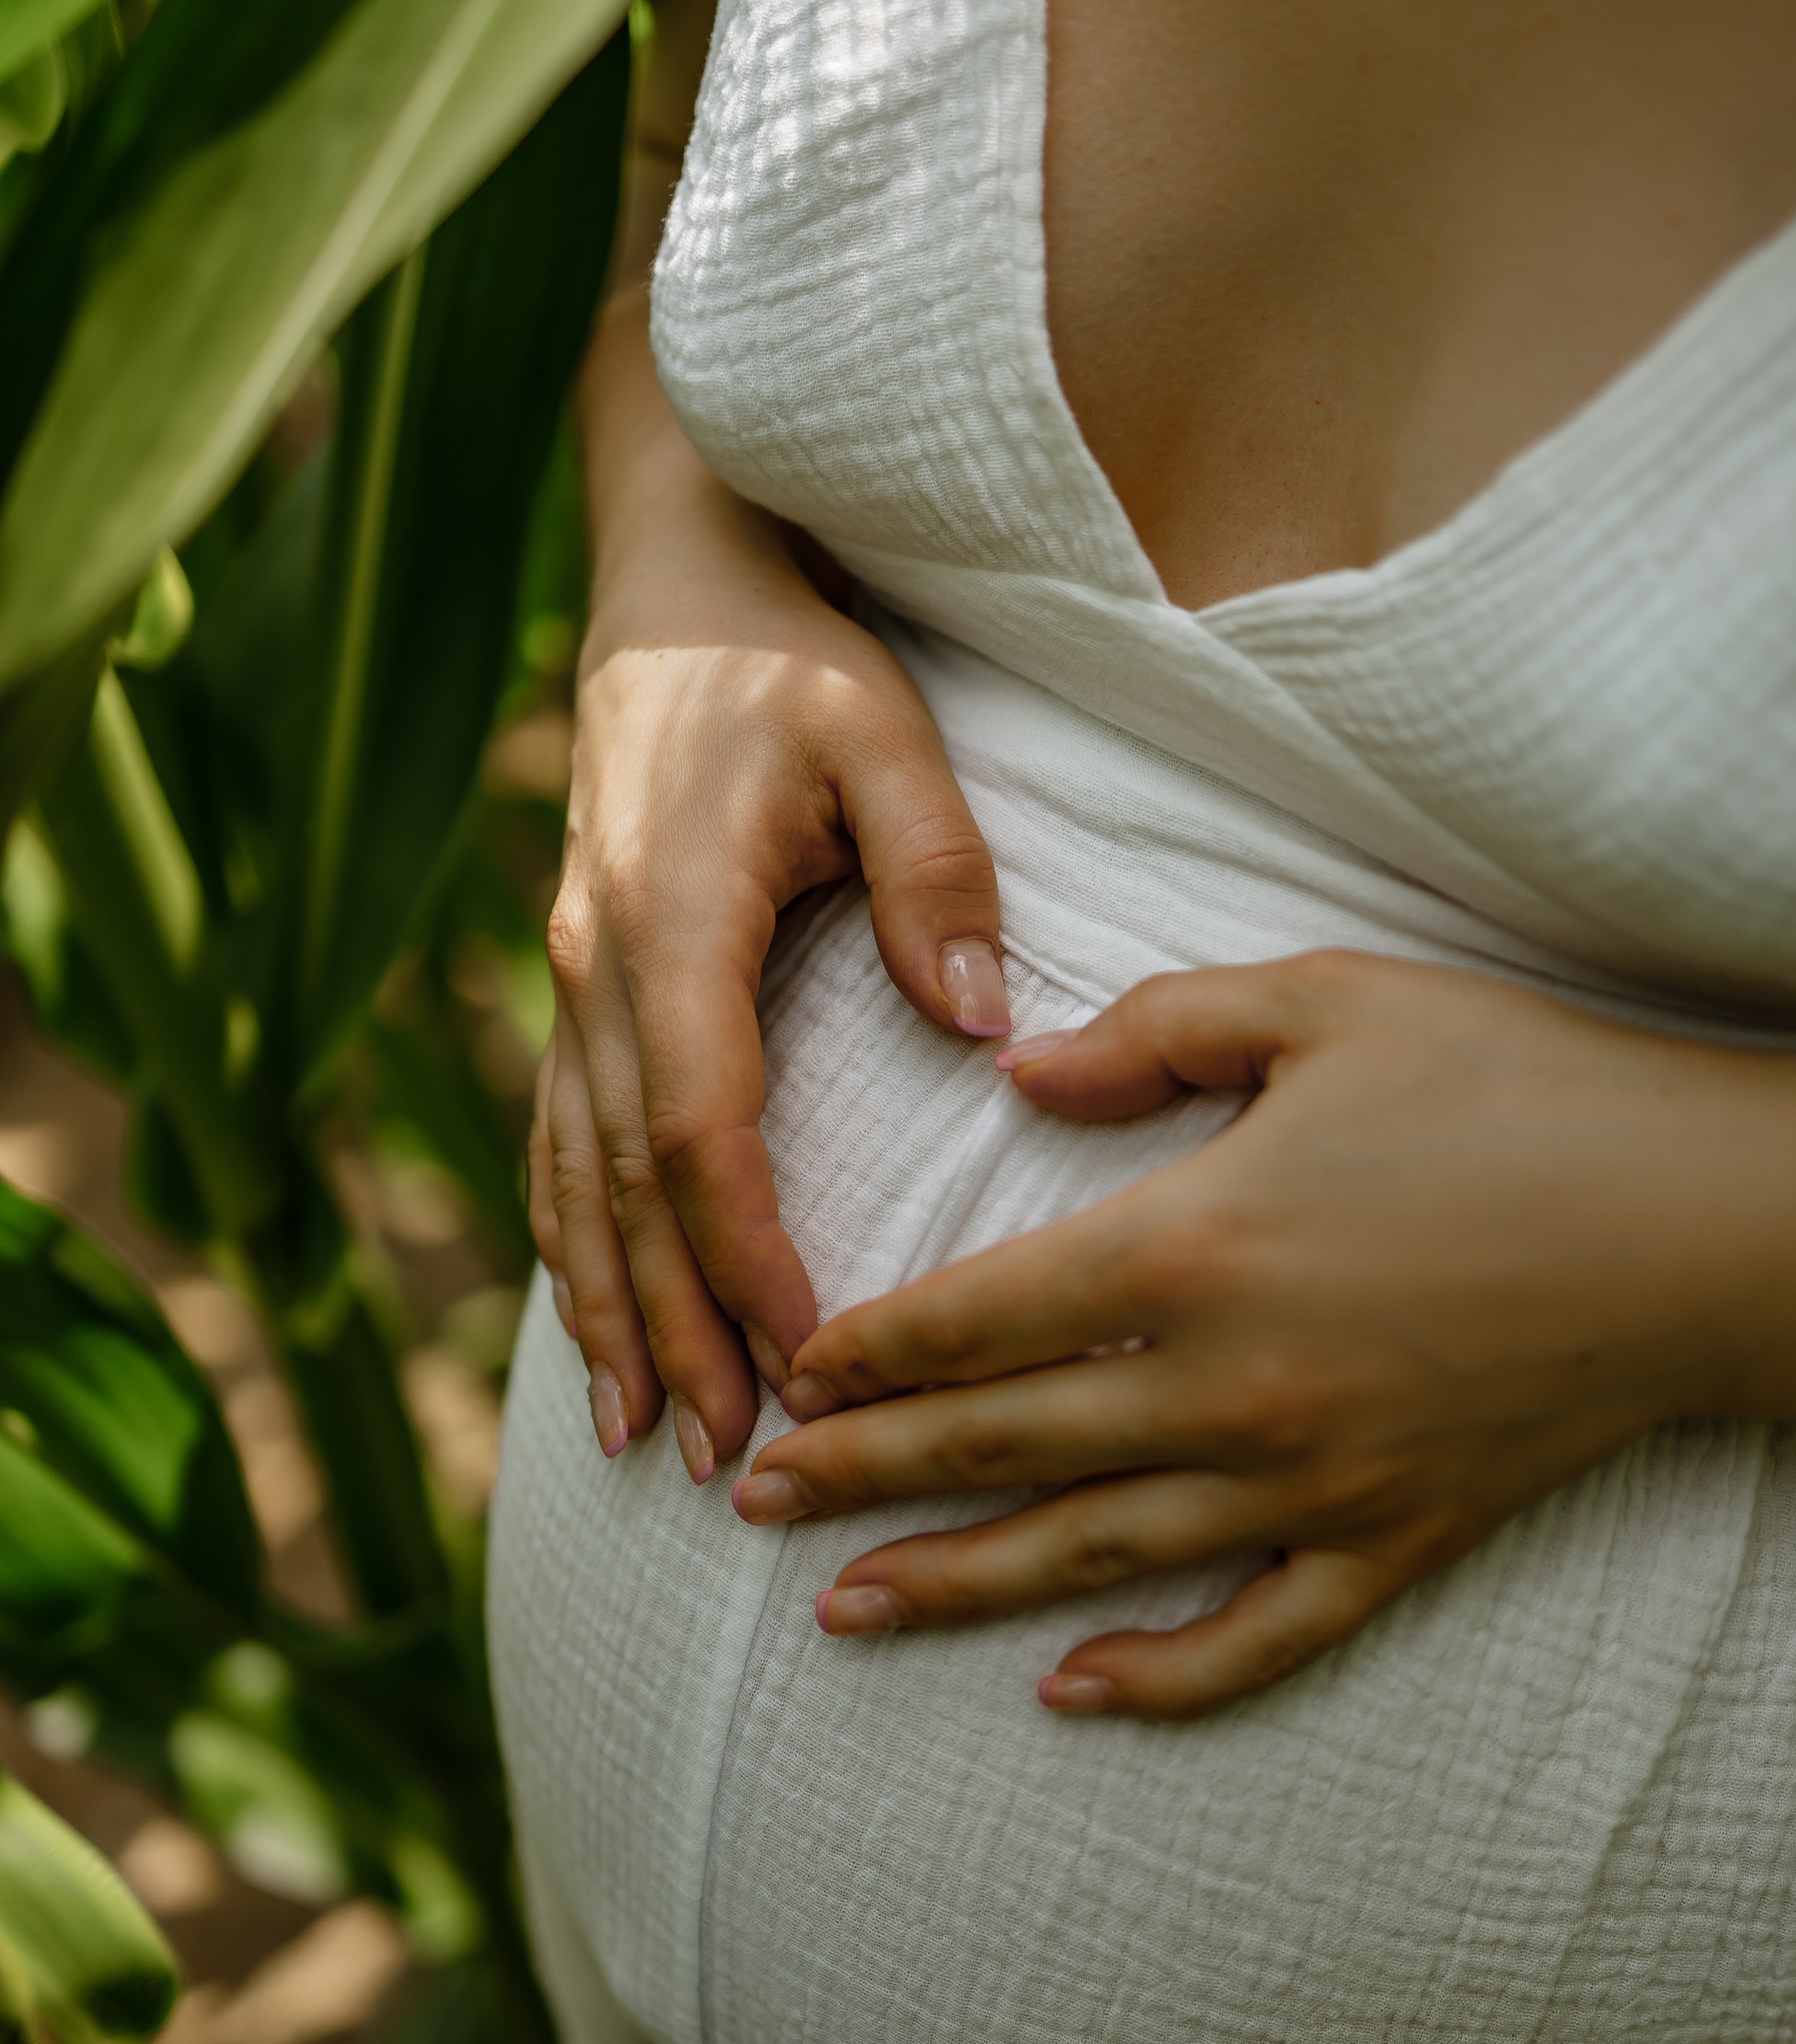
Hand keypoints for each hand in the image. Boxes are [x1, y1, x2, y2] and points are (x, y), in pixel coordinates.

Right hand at [531, 349, 1008, 1471]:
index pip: (699, 1123)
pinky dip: (577, 1245)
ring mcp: (570, 979)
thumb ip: (938, 872)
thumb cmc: (793, 658)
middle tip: (731, 1458)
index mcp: (674, 916)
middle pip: (625, 1185)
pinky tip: (601, 1328)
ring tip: (646, 1438)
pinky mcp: (578, 986)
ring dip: (612, 1311)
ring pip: (575, 1179)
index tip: (805, 1353)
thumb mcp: (886, 732)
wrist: (671, 585)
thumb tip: (986, 1028)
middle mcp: (597, 964)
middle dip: (678, 1325)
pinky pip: (562, 1142)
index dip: (742, 1249)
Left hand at [733, 949, 1795, 1718]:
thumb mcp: (1324, 1003)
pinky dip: (1159, 1676)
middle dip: (864, 1474)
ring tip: (844, 1613)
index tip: (793, 1373)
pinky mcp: (1394, 1540)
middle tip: (756, 1503)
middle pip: (1001, 1442)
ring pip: (1092, 1554)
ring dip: (957, 1584)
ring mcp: (1310, 1481)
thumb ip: (1152, 1032)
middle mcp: (1229, 1385)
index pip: (979, 1314)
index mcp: (1195, 1243)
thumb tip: (1017, 1077)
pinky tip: (1070, 1696)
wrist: (1707, 1223)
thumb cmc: (1517, 1088)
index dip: (871, 1349)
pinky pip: (1255, 1636)